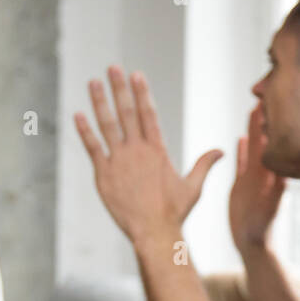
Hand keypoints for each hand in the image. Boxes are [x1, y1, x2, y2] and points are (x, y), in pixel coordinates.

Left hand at [73, 65, 223, 250]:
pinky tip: (78, 115)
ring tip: (93, 82)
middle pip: (127, 112)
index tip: (136, 75)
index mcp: (158, 151)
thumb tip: (221, 151)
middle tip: (113, 68)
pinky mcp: (104, 174)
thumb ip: (204, 164)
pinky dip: (85, 131)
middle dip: (120, 88)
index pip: (149, 114)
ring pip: (107, 124)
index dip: (142, 93)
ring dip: (100, 101)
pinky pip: (92, 148)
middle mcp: (137, 151)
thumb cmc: (175, 213)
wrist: (154, 232)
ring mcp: (119, 161)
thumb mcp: (193, 187)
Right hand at [229, 103, 286, 255]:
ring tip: (255, 109)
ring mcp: (253, 178)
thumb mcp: (270, 211)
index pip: (273, 147)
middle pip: (264, 142)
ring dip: (254, 130)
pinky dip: (241, 150)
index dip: (273, 128)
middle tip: (266, 97)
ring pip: (253, 148)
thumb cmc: (263, 230)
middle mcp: (263, 174)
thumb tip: (284, 178)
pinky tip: (239, 137)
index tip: (274, 107)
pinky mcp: (242, 185)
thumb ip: (276, 194)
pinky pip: (242, 162)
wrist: (252, 243)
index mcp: (271, 177)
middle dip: (265, 121)